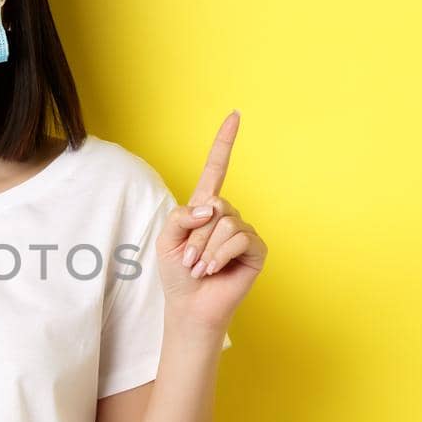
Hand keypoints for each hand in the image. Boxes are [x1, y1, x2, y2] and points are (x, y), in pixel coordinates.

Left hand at [154, 110, 267, 329]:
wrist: (190, 307)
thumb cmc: (177, 274)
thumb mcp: (166, 240)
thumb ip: (181, 215)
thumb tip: (212, 207)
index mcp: (204, 208)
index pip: (216, 169)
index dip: (225, 142)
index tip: (235, 115)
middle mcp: (227, 215)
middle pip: (213, 205)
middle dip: (195, 235)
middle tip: (188, 260)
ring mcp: (243, 230)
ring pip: (224, 223)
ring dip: (205, 250)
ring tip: (200, 268)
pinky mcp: (256, 248)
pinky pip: (238, 238)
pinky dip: (219, 256)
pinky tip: (214, 271)